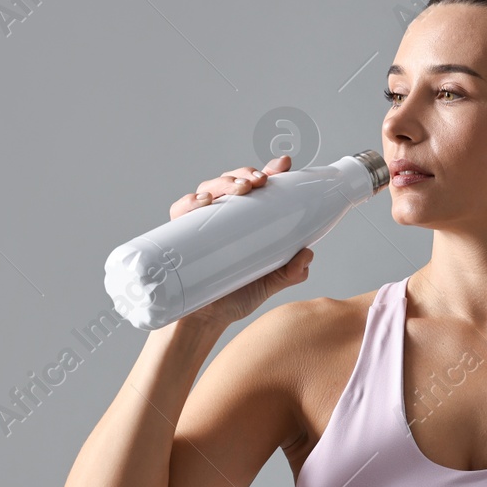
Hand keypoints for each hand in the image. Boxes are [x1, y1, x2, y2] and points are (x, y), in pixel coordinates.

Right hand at [164, 154, 310, 327]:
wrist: (204, 321)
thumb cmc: (235, 296)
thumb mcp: (269, 283)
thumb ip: (290, 272)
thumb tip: (307, 255)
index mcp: (245, 220)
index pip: (257, 187)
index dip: (270, 171)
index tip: (284, 164)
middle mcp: (222, 216)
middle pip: (233, 181)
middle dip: (247, 174)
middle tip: (261, 181)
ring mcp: (200, 223)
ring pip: (209, 189)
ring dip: (224, 182)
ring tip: (239, 188)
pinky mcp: (179, 235)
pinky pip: (181, 211)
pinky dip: (190, 202)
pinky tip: (204, 201)